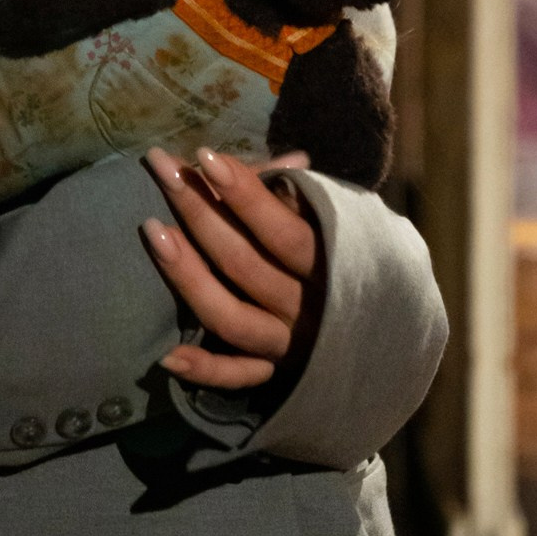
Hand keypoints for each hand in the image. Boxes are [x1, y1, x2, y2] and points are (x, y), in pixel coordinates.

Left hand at [141, 147, 325, 392]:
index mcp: (330, 266)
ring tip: (152, 230)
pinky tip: (166, 355)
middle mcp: (307, 309)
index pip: (283, 230)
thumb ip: (305, 198)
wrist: (384, 342)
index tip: (204, 157)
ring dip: (188, 277)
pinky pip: (236, 378)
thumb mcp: (334, 227)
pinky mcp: (272, 376)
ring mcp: (287, 345)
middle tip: (160, 168)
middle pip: (244, 263)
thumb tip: (291, 158)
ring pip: (231, 317)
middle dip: (199, 211)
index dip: (245, 193)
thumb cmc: (344, 263)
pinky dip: (204, 370)